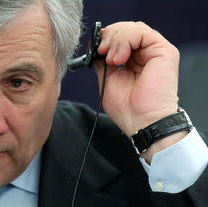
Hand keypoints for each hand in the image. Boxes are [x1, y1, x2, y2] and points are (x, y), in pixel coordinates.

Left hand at [95, 21, 179, 136]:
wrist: (142, 122)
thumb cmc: (128, 109)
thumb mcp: (108, 80)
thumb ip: (104, 62)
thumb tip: (97, 48)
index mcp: (133, 61)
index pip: (120, 38)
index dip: (106, 39)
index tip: (96, 50)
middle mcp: (145, 55)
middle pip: (126, 30)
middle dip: (109, 37)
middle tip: (101, 51)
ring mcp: (155, 52)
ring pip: (133, 29)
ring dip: (116, 40)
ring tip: (111, 60)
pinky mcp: (164, 51)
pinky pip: (142, 33)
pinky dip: (125, 41)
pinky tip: (119, 58)